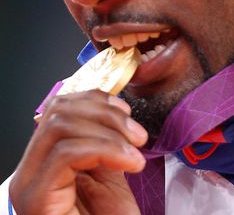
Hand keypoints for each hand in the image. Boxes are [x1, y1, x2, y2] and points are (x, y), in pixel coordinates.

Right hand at [9, 90, 147, 214]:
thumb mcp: (110, 176)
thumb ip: (106, 146)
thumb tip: (118, 114)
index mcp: (48, 161)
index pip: (59, 109)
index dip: (95, 100)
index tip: (127, 111)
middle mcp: (31, 170)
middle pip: (59, 111)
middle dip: (106, 113)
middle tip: (138, 135)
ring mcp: (30, 184)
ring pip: (60, 125)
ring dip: (109, 131)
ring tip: (136, 152)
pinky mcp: (36, 197)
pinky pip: (66, 153)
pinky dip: (106, 149)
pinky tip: (131, 163)